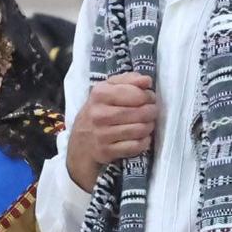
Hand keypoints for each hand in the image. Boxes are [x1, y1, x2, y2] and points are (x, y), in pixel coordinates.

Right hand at [66, 73, 157, 189]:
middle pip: (140, 113)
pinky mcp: (107, 151)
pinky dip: (144, 142)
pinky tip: (142, 137)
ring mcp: (102, 134)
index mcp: (100, 94)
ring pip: (139, 130)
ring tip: (148, 123)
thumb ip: (128, 80)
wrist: (79, 143)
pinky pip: (135, 146)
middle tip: (152, 112)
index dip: (148, 96)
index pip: (136, 94)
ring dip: (149, 126)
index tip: (149, 98)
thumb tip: (147, 80)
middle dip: (152, 112)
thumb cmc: (98, 111)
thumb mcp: (106, 90)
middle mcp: (99, 114)